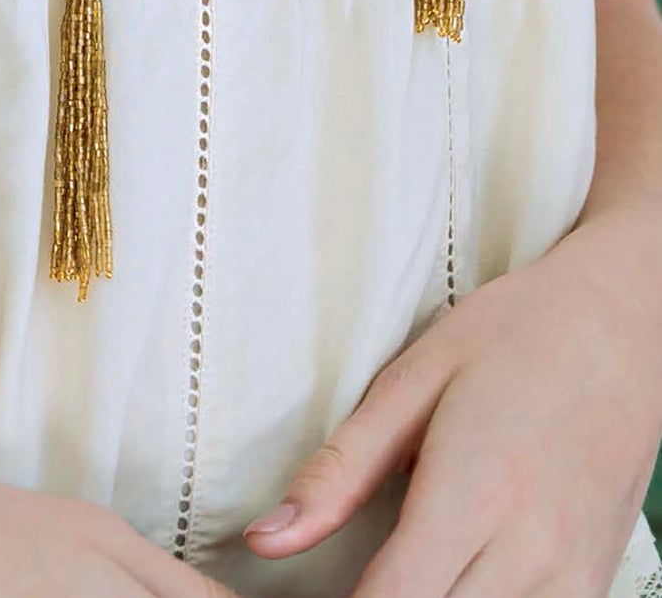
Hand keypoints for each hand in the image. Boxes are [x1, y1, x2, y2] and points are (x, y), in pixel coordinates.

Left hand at [240, 211, 661, 592]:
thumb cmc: (517, 334)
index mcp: (474, 490)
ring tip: (402, 575)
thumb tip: (266, 538)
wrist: (629, 321)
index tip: (311, 596)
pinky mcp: (596, 585)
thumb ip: (340, 468)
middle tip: (352, 578)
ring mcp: (573, 576)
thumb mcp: (414, 378)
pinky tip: (457, 581)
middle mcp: (530, 549)